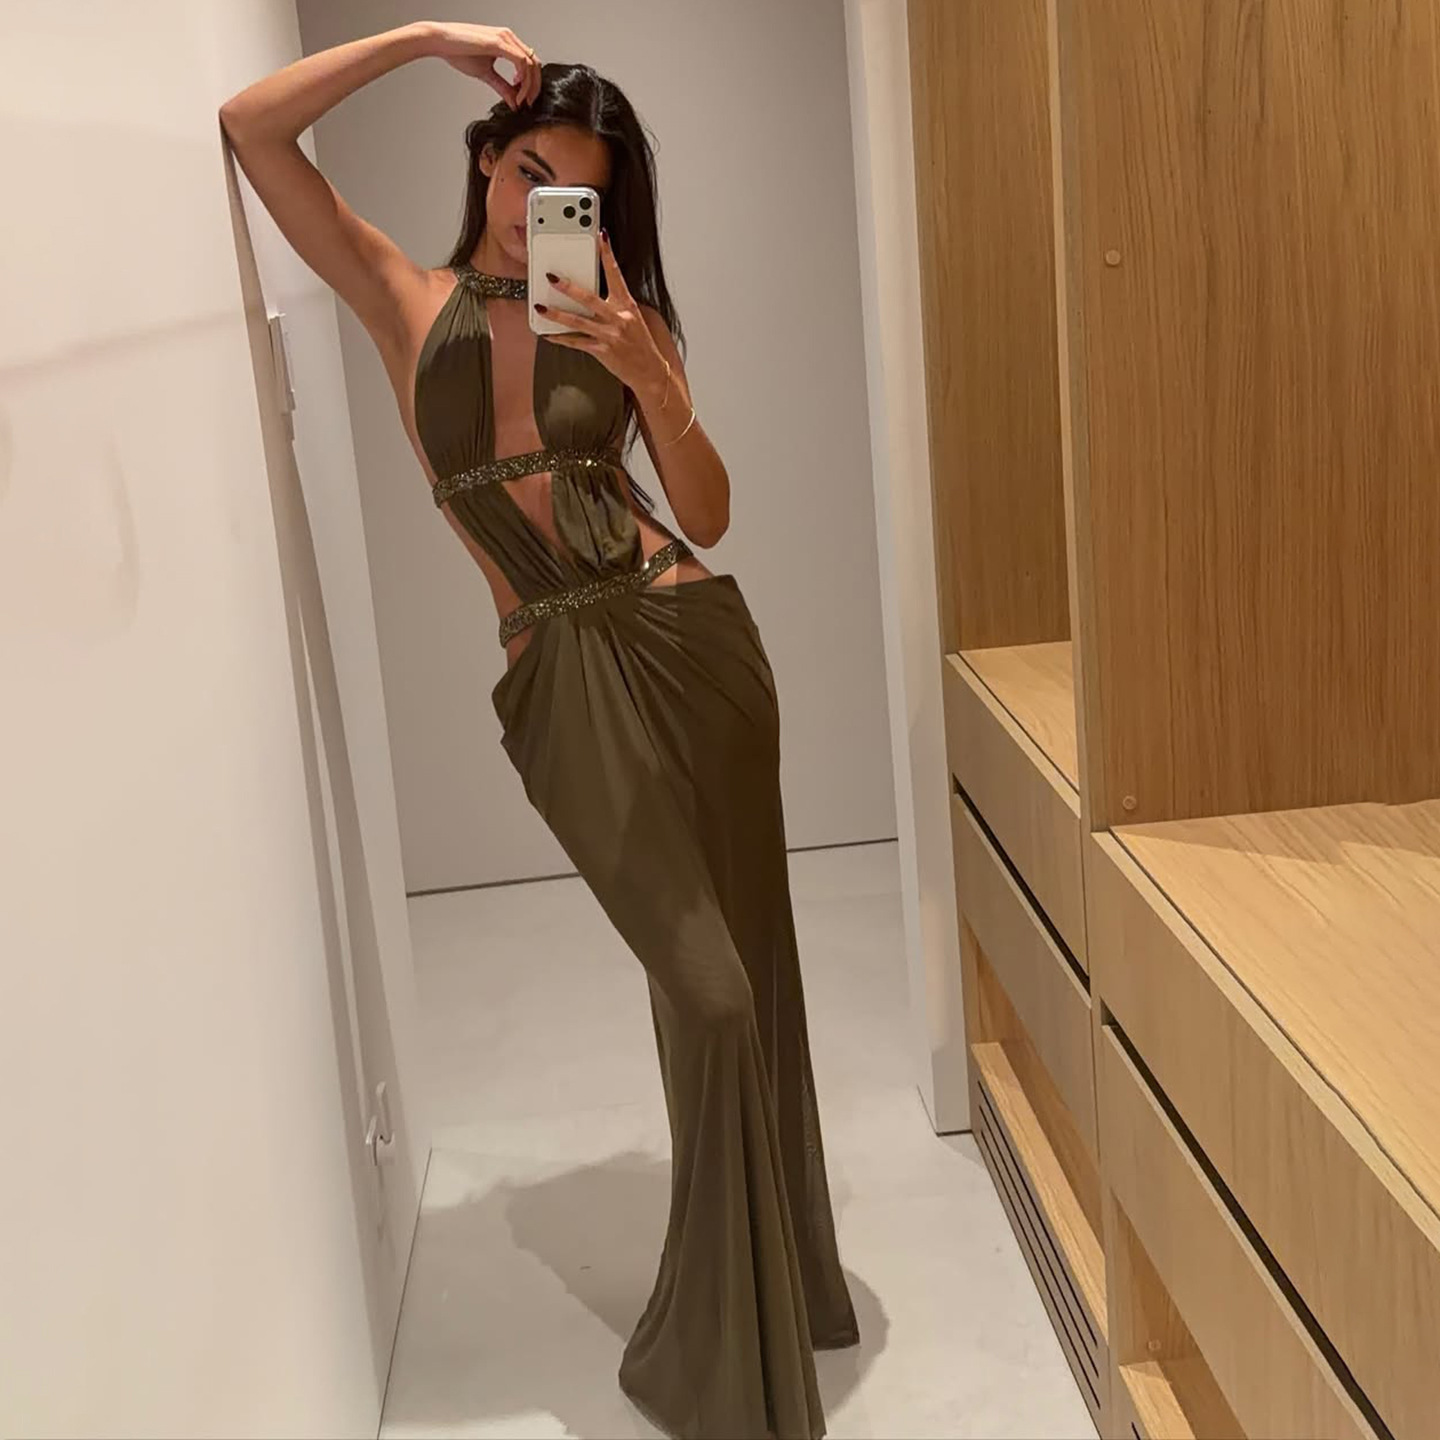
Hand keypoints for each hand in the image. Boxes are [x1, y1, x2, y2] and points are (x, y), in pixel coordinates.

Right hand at [426, 22, 540, 107]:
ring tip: (522, 100)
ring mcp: (505, 38)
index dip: (532, 83)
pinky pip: (521, 62)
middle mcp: (508, 37)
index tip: (525, 99)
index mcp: (506, 42)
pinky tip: (517, 91)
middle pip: (535, 62)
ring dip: (530, 85)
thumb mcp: (486, 74)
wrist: (441, 41)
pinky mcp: (500, 42)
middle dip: (535, 86)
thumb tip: (514, 103)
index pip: (529, 62)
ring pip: (530, 63)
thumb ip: (502, 87)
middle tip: (529, 103)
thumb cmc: (458, 51)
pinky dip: (523, 80)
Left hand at [537, 231, 667, 393]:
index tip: (600, 236)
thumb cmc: (641, 344)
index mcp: (627, 304)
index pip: (616, 274)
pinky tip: (548, 335)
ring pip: (577, 322)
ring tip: (541, 307)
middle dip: (568, 287)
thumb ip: (616, 304)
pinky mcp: (602, 351)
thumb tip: (594, 294)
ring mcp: (609, 335)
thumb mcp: (634, 318)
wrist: (650, 372)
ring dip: (556, 314)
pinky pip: (577, 343)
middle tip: (551, 277)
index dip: (607, 254)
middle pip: (589, 298)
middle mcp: (618, 317)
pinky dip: (560, 339)